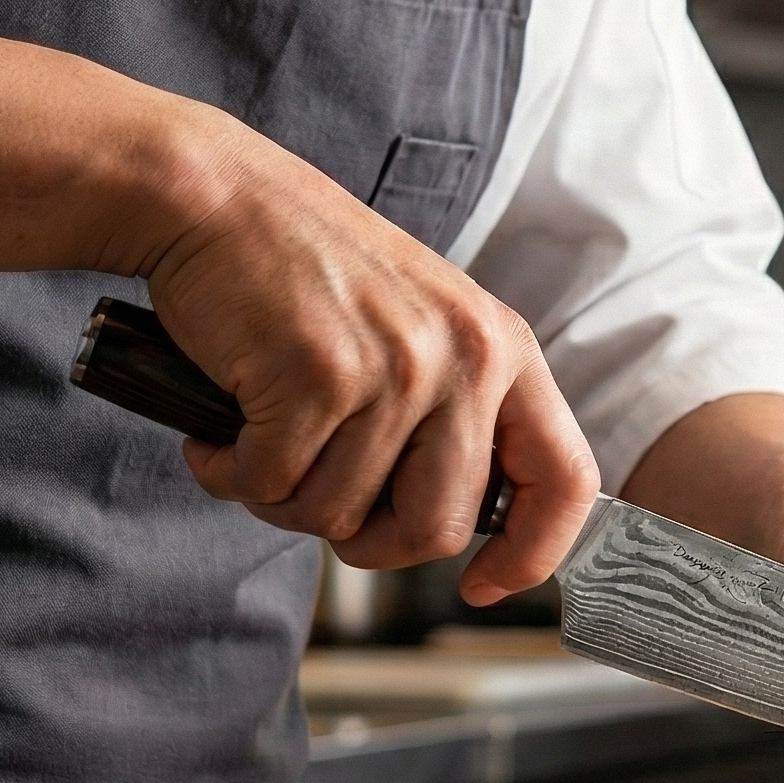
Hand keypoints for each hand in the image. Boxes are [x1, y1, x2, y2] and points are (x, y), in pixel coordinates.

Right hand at [142, 117, 596, 598]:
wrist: (218, 199)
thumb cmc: (308, 274)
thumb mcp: (421, 327)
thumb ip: (455, 412)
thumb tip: (456, 530)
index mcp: (503, 347)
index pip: (565, 477)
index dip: (533, 552)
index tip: (485, 584)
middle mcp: (465, 357)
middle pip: (437, 530)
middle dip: (365, 539)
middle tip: (314, 490)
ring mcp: (395, 367)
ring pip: (339, 516)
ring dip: (281, 495)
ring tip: (262, 429)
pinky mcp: (317, 377)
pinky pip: (271, 486)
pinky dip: (230, 471)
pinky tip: (222, 421)